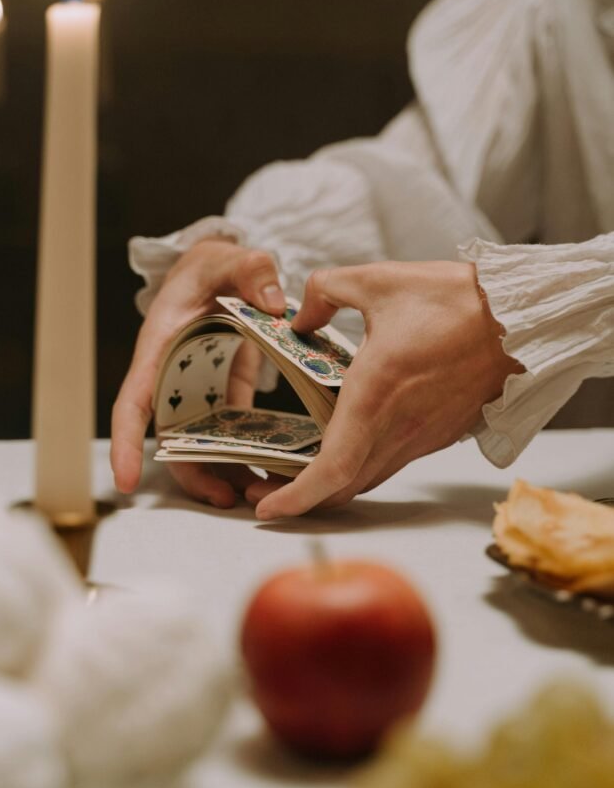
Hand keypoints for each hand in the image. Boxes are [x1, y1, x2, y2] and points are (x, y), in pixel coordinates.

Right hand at [111, 239, 285, 501]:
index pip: (133, 402)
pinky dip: (245, 449)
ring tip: (256, 495)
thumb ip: (251, 270)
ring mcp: (196, 388)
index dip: (125, 443)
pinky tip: (271, 468)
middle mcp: (171, 377)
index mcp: (160, 348)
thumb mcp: (229, 260)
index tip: (125, 482)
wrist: (218, 269)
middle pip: (170, 437)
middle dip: (193, 473)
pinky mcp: (222, 390)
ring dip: (222, 469)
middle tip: (229, 500)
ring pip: (199, 441)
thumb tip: (273, 301)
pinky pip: (229, 428)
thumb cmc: (211, 266)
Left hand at [250, 260, 522, 519]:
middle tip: (267, 487)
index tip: (267, 507)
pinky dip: (361, 468)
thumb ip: (325, 291)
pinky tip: (346, 445)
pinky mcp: (440, 434)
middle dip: (302, 499)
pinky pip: (392, 462)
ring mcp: (423, 436)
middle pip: (343, 487)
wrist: (521, 319)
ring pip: (368, 478)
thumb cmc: (455, 300)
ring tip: (297, 471)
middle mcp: (399, 427)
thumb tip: (299, 315)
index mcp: (375, 393)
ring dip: (332, 485)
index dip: (296, 497)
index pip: (332, 469)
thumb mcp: (377, 280)